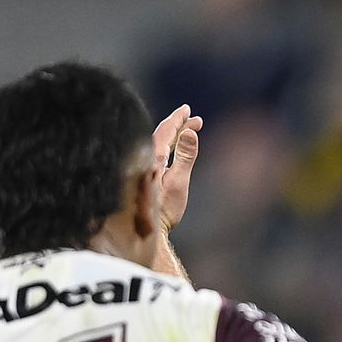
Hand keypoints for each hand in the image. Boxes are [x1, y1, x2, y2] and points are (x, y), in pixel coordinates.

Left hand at [152, 104, 202, 232]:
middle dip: (179, 126)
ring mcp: (146, 169)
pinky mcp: (148, 178)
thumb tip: (190, 132)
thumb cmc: (165, 210)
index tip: (187, 109)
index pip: (166, 130)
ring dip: (176, 137)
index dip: (177, 118)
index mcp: (153, 157)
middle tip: (195, 120)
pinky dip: (171, 148)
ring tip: (190, 131)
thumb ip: (186, 157)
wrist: (150, 232)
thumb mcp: (179, 183)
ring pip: (161, 145)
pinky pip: (160, 155)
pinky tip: (176, 150)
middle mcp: (147, 160)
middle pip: (163, 135)